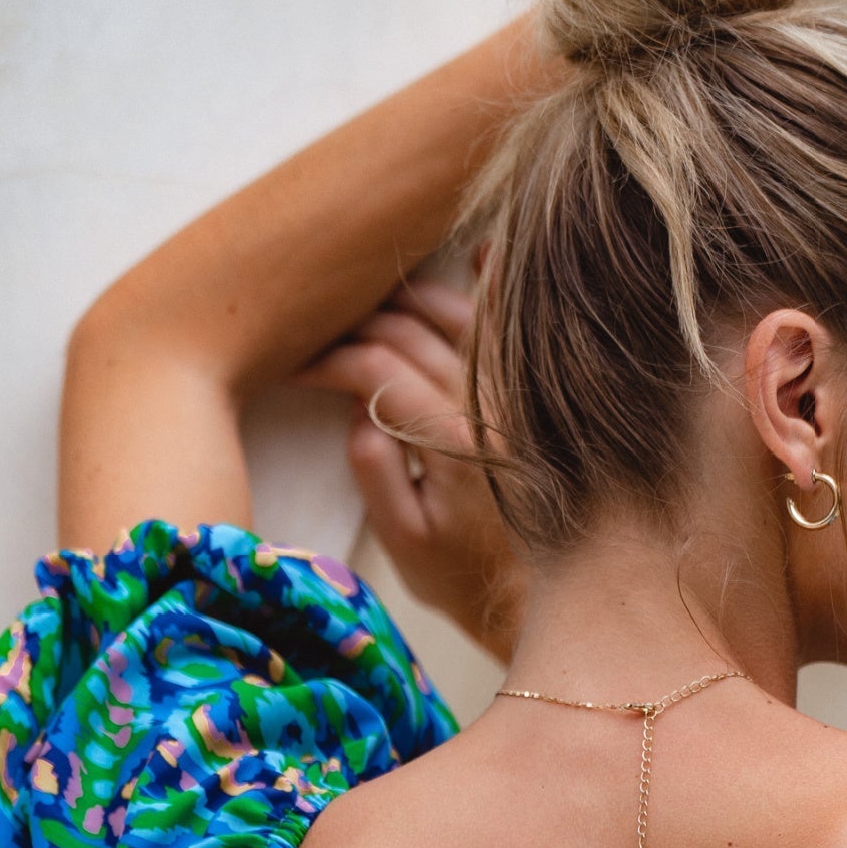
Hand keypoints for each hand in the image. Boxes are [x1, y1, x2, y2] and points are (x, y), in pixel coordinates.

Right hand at [297, 280, 524, 661]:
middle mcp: (490, 404)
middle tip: (323, 332)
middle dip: (356, 328)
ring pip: (457, 312)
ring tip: (372, 304)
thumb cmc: (465, 575)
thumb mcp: (403, 539)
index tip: (297, 367)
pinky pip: (516, 322)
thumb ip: (375, 472)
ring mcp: (518, 393)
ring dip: (408, 298)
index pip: (374, 370)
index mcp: (451, 441)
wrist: (549, 595)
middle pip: (409, 333)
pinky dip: (497, 282)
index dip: (328, 361)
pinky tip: (481, 252)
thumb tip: (356, 408)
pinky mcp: (535, 394)